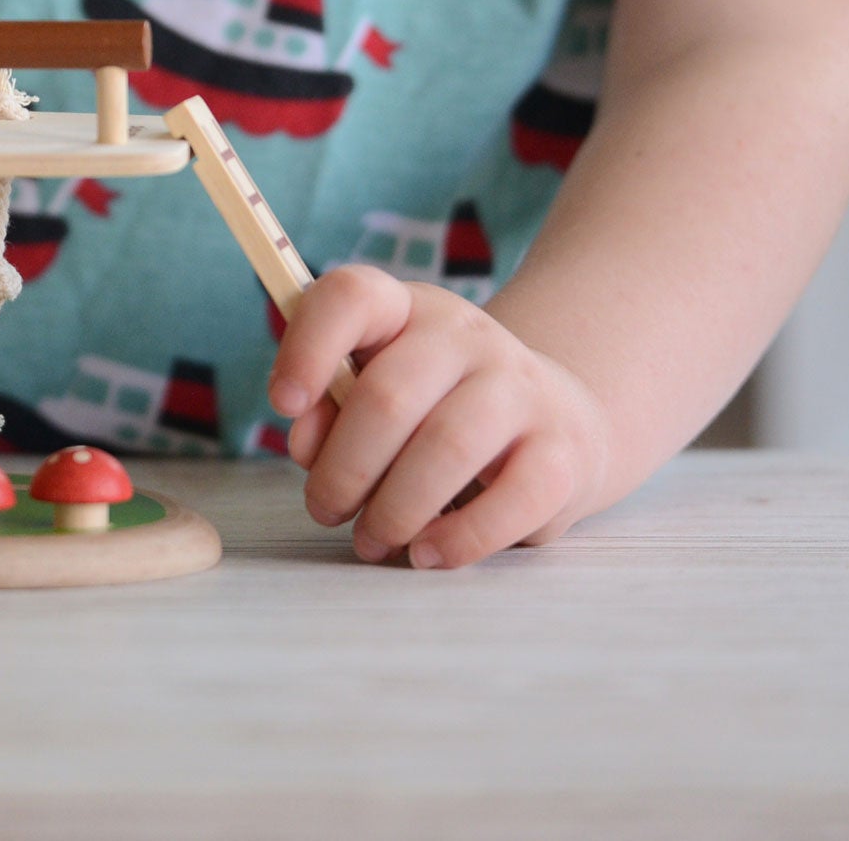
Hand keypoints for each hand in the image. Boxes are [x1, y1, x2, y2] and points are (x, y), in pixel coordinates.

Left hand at [268, 264, 609, 569]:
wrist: (556, 423)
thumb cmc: (435, 412)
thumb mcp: (373, 392)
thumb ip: (328, 410)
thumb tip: (307, 443)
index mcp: (405, 309)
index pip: (353, 295)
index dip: (308, 346)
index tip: (285, 403)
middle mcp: (465, 335)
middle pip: (388, 395)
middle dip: (343, 469)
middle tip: (326, 510)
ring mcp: (520, 387)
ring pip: (447, 445)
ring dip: (395, 509)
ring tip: (374, 540)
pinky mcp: (564, 450)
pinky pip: (514, 498)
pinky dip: (461, 537)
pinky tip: (428, 553)